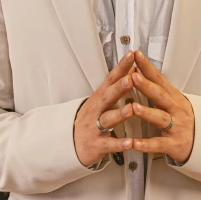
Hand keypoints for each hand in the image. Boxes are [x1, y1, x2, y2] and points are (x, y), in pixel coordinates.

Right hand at [74, 50, 136, 166]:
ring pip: (108, 119)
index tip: (131, 55)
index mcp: (100, 97)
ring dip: (120, 114)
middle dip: (119, 87)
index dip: (121, 67)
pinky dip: (119, 143)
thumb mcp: (101, 98)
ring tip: (131, 109)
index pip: (111, 78)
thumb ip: (117, 84)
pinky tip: (130, 143)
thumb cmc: (90, 118)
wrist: (68, 141)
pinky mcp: (97, 144)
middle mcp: (97, 110)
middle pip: (108, 96)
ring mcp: (96, 126)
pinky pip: (109, 144)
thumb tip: (132, 66)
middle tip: (131, 79)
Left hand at [130, 50, 194, 164]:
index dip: (148, 67)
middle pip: (160, 96)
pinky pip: (159, 144)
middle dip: (146, 86)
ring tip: (132, 107)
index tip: (137, 56)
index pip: (160, 79)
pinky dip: (146, 144)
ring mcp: (176, 127)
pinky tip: (134, 143)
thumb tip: (140, 70)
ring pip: (160, 118)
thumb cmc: (183, 120)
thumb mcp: (174, 101)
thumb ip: (158, 89)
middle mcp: (176, 110)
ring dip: (146, 112)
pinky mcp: (174, 145)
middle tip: (133, 77)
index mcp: (174, 97)